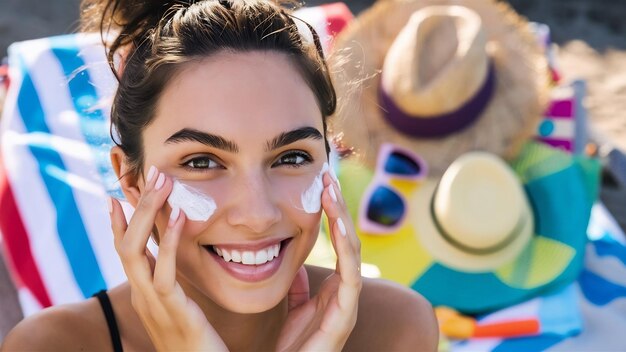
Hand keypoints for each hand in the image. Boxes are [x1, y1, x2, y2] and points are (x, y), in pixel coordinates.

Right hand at [108, 167, 227, 351]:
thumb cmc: (195, 341)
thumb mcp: (179, 306)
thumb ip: (172, 284)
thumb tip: (172, 262)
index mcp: (143, 291)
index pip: (125, 250)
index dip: (119, 221)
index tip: (118, 194)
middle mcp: (141, 294)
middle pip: (125, 242)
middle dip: (136, 205)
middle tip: (150, 173)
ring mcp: (151, 302)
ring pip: (135, 251)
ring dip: (147, 213)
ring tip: (162, 182)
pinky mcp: (170, 309)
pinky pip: (163, 272)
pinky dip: (168, 242)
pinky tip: (180, 218)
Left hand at [277, 172, 362, 351]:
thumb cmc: (292, 345)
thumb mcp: (292, 305)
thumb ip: (297, 284)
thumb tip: (295, 263)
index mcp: (334, 287)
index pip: (338, 241)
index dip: (332, 213)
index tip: (322, 184)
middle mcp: (345, 291)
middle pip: (347, 239)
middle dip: (339, 207)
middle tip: (328, 177)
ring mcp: (347, 302)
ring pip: (352, 251)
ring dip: (343, 219)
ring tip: (331, 192)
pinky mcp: (345, 315)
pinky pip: (350, 275)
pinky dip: (346, 248)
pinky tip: (339, 224)